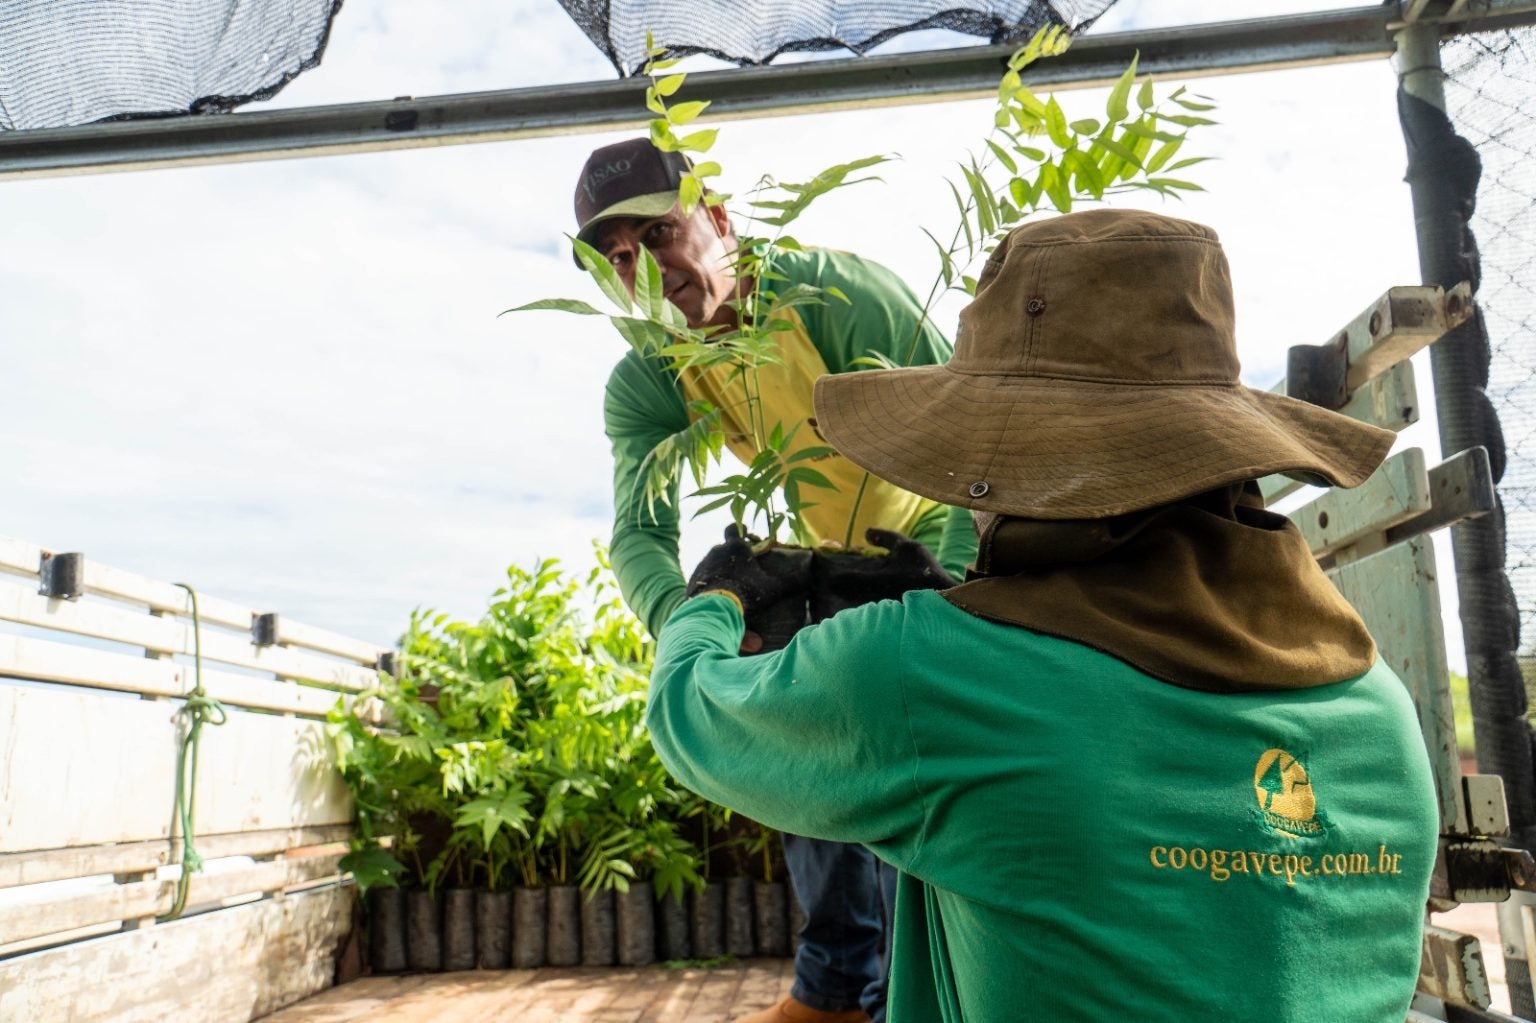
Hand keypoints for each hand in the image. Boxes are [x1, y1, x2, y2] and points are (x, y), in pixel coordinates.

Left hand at [686, 526, 795, 618]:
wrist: (715, 608)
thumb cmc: (746, 593)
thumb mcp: (772, 588)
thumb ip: (790, 581)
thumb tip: (809, 575)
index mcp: (735, 547)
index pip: (734, 528)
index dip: (739, 530)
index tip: (744, 536)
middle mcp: (716, 551)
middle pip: (724, 548)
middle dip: (732, 557)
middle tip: (742, 569)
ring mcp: (703, 564)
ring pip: (713, 563)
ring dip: (720, 570)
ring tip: (729, 585)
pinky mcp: (692, 580)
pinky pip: (703, 578)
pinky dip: (709, 584)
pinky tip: (717, 596)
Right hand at [810, 528, 957, 621]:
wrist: (951, 606)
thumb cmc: (915, 588)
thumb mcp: (880, 582)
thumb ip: (855, 581)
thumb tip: (831, 580)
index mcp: (908, 548)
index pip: (889, 537)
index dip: (877, 536)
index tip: (866, 534)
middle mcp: (920, 557)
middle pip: (900, 551)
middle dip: (886, 553)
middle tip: (872, 555)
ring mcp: (929, 572)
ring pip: (908, 566)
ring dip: (895, 569)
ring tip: (881, 577)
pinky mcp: (933, 587)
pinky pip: (913, 579)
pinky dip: (901, 582)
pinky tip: (895, 594)